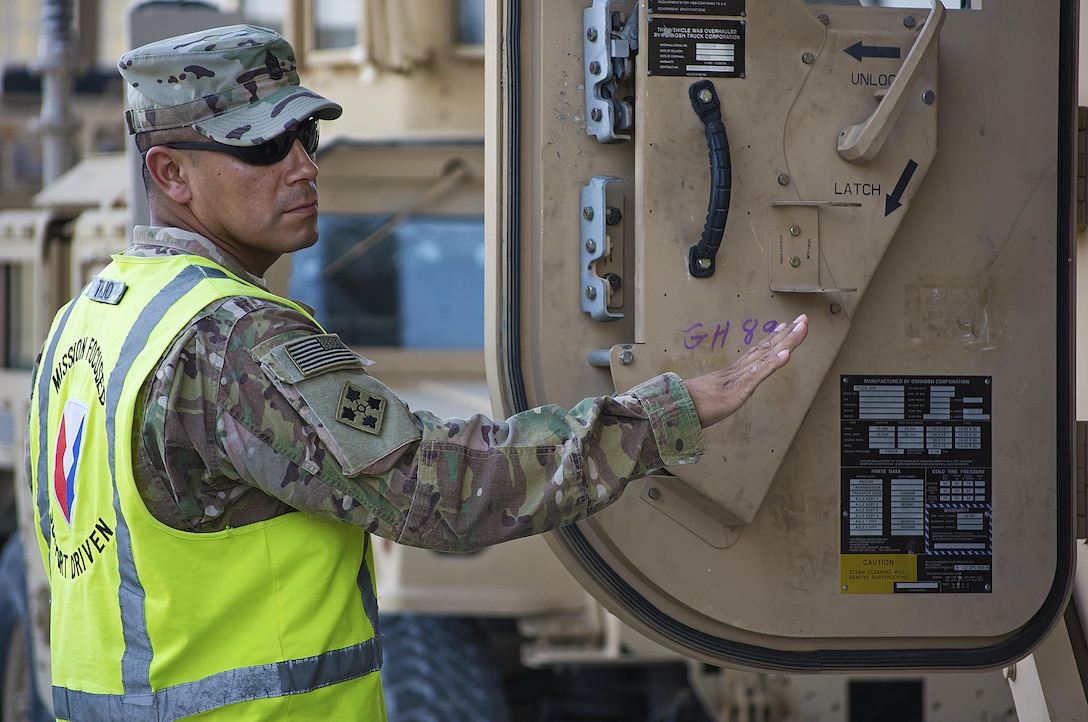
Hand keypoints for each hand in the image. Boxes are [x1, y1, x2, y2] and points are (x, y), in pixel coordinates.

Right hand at [681, 314, 808, 427]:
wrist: (672, 410)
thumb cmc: (686, 407)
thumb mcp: (706, 400)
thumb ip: (712, 396)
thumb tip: (712, 396)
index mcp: (731, 375)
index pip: (755, 353)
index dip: (772, 339)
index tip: (785, 326)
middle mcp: (736, 372)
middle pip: (766, 349)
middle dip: (787, 335)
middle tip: (803, 319)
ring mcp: (738, 379)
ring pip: (766, 357)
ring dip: (786, 343)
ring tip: (801, 329)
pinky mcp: (737, 390)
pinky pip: (757, 376)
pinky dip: (773, 365)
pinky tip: (786, 355)